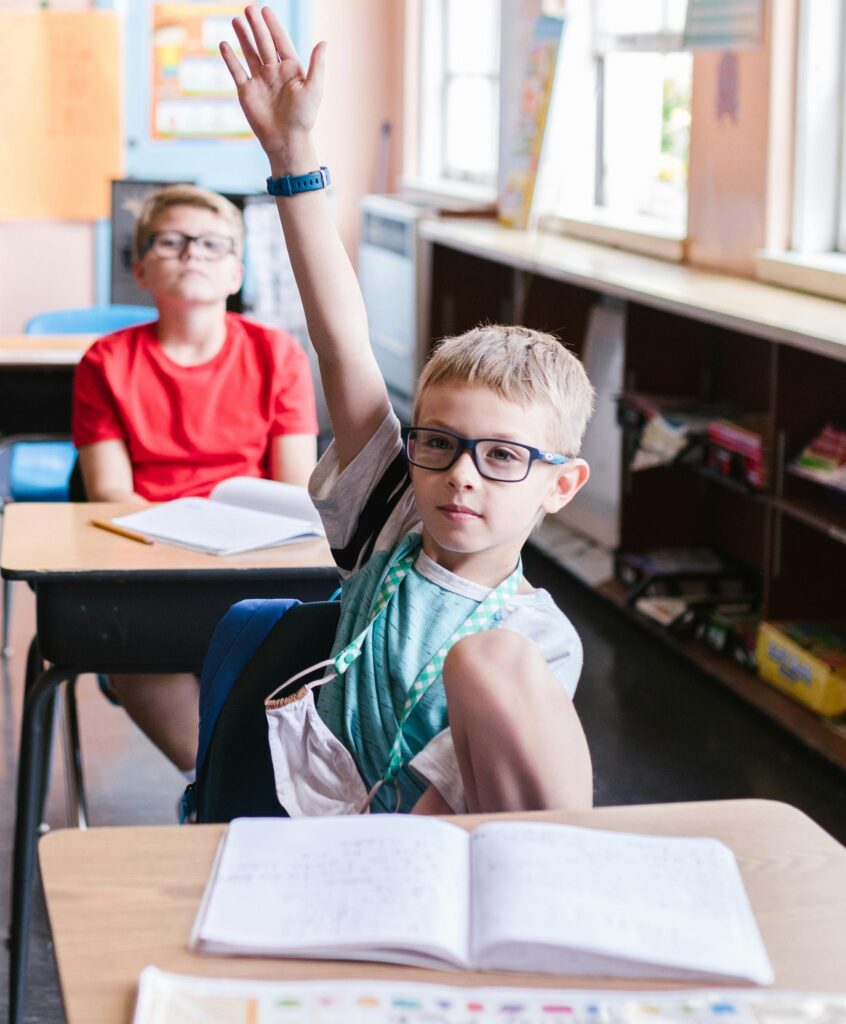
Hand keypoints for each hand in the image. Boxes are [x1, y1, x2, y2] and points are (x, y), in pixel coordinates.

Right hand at [220, 5, 325, 165]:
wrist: (286, 141)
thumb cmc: (303, 118)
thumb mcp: (314, 89)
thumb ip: (317, 65)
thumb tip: (323, 42)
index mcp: (291, 70)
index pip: (281, 41)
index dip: (273, 26)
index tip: (265, 10)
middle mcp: (274, 72)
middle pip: (264, 43)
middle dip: (256, 26)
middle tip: (248, 7)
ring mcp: (259, 81)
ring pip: (249, 53)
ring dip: (243, 37)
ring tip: (236, 19)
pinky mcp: (247, 92)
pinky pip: (237, 71)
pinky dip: (230, 58)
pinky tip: (224, 44)